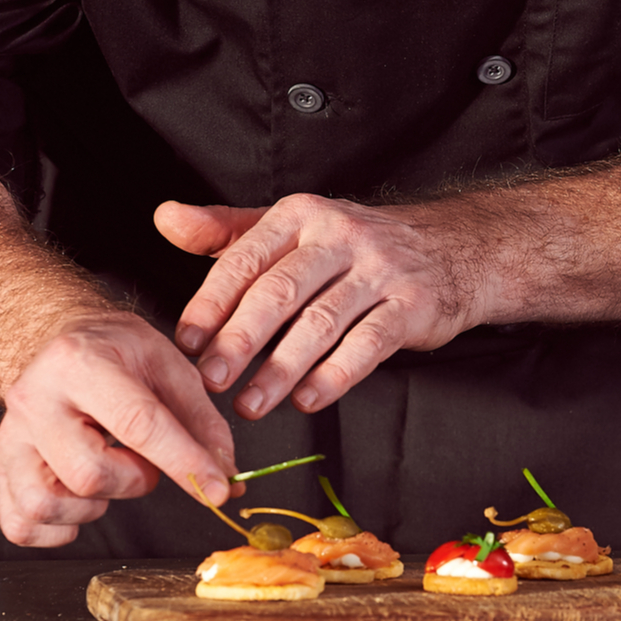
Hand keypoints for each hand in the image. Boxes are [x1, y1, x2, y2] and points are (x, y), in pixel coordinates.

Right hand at [0, 311, 237, 546]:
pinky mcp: (0, 470)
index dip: (183, 462)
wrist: (58, 344)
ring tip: (109, 473)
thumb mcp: (167, 364)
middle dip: (135, 481)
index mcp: (81, 363)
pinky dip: (57, 529)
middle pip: (89, 474)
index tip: (217, 489)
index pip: (137, 423)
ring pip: (48, 504)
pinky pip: (22, 524)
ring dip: (94, 505)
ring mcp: (10, 438)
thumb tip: (225, 474)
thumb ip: (201, 420)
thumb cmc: (114, 353)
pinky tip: (79, 499)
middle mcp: (35, 400)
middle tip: (143, 460)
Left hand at [154, 194, 489, 419]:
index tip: (186, 343)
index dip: (211, 304)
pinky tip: (307, 399)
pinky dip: (335, 376)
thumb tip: (166, 218)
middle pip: (280, 291)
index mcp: (302, 215)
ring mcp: (381, 269)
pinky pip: (368, 344)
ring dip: (281, 369)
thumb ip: (228, 230)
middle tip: (211, 380)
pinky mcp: (413, 304)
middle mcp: (341, 235)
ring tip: (250, 405)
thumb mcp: (294, 227)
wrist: (454, 247)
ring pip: (321, 322)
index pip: (246, 259)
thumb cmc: (358, 246)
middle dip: (240, 340)